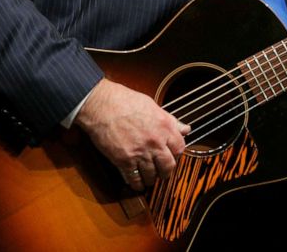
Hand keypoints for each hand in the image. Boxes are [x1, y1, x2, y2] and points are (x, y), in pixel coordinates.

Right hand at [74, 78, 189, 191]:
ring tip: (148, 178)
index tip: (171, 156)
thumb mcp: (153, 107)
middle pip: (168, 166)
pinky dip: (136, 184)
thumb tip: (185, 129)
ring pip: (152, 175)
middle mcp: (155, 141)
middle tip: (161, 171)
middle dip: (165, 171)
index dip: (176, 154)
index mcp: (165, 126)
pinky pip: (134, 179)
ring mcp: (140, 152)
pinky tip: (136, 184)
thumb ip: (170, 121)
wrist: (102, 105)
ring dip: (151, 178)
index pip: (180, 148)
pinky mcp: (124, 161)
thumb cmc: (125, 101)